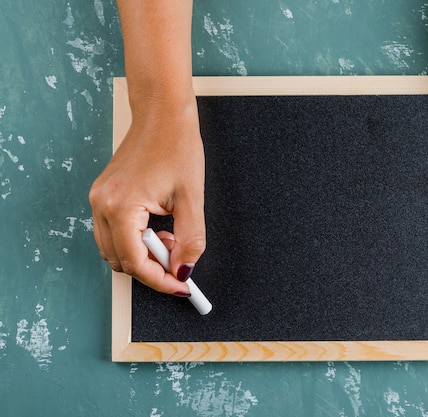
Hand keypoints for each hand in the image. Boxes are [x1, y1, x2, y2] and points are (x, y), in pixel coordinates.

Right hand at [89, 96, 205, 294]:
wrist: (162, 114)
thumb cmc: (177, 146)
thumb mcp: (192, 199)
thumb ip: (190, 241)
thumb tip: (184, 271)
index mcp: (121, 207)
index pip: (135, 263)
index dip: (160, 280)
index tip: (181, 286)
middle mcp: (102, 205)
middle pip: (121, 261)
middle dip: (152, 268)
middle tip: (180, 260)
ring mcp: (98, 199)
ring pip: (114, 249)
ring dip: (143, 254)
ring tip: (171, 238)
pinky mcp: (103, 194)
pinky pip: (114, 232)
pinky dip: (136, 239)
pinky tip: (158, 227)